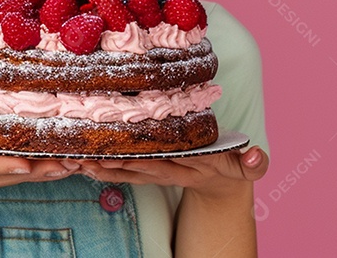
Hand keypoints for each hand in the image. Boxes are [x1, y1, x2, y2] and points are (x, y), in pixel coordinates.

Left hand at [75, 146, 268, 198]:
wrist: (223, 183)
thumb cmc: (232, 165)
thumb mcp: (246, 166)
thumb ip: (253, 164)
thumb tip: (258, 158)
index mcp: (193, 166)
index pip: (169, 161)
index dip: (147, 158)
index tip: (125, 153)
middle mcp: (171, 170)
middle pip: (141, 168)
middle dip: (115, 164)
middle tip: (89, 157)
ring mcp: (158, 173)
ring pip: (127, 171)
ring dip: (103, 167)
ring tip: (78, 160)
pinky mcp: (147, 172)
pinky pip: (123, 172)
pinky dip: (102, 169)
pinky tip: (82, 163)